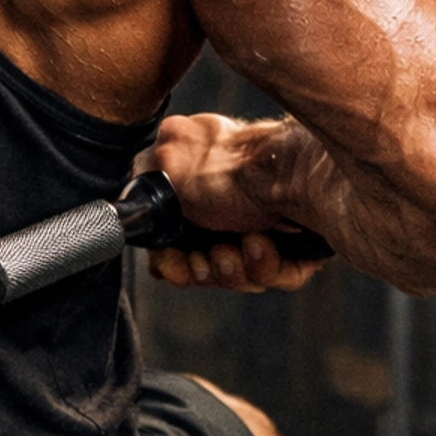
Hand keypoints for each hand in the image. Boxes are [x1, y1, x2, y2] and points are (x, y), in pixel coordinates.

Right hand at [137, 112, 330, 293]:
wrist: (289, 173)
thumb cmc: (227, 166)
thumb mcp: (163, 161)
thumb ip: (141, 177)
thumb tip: (134, 197)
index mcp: (200, 179)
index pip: (175, 235)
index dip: (170, 258)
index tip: (172, 265)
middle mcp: (233, 201)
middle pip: (208, 261)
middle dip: (202, 268)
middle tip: (204, 259)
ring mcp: (268, 222)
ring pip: (242, 274)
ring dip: (233, 270)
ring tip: (238, 247)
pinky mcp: (301, 242)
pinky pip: (277, 275)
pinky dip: (266, 268)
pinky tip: (263, 246)